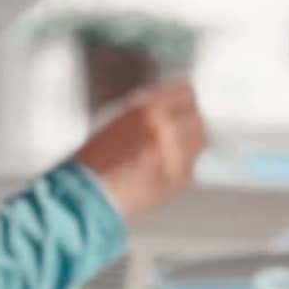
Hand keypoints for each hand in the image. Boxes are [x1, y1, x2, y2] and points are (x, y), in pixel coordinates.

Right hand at [75, 76, 207, 222]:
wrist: (89, 196)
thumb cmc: (94, 163)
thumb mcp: (118, 121)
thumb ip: (147, 112)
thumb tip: (165, 107)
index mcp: (148, 111)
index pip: (184, 92)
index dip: (182, 97)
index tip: (183, 99)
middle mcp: (167, 131)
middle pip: (196, 117)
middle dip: (189, 120)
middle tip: (181, 124)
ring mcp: (177, 157)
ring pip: (198, 142)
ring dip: (189, 141)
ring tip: (175, 146)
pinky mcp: (179, 181)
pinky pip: (191, 166)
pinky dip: (183, 165)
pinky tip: (166, 166)